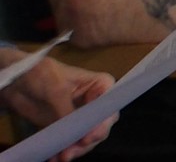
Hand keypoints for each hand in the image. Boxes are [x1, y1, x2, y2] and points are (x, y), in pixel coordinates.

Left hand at [0, 51, 114, 161]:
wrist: (14, 80)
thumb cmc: (39, 73)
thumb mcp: (55, 89)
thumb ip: (67, 110)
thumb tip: (75, 132)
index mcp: (100, 86)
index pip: (110, 107)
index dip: (103, 123)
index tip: (89, 137)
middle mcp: (95, 103)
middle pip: (100, 126)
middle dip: (87, 141)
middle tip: (71, 151)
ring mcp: (80, 116)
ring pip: (86, 137)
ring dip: (76, 149)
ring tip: (61, 157)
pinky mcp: (66, 127)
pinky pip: (70, 142)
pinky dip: (63, 150)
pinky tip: (54, 157)